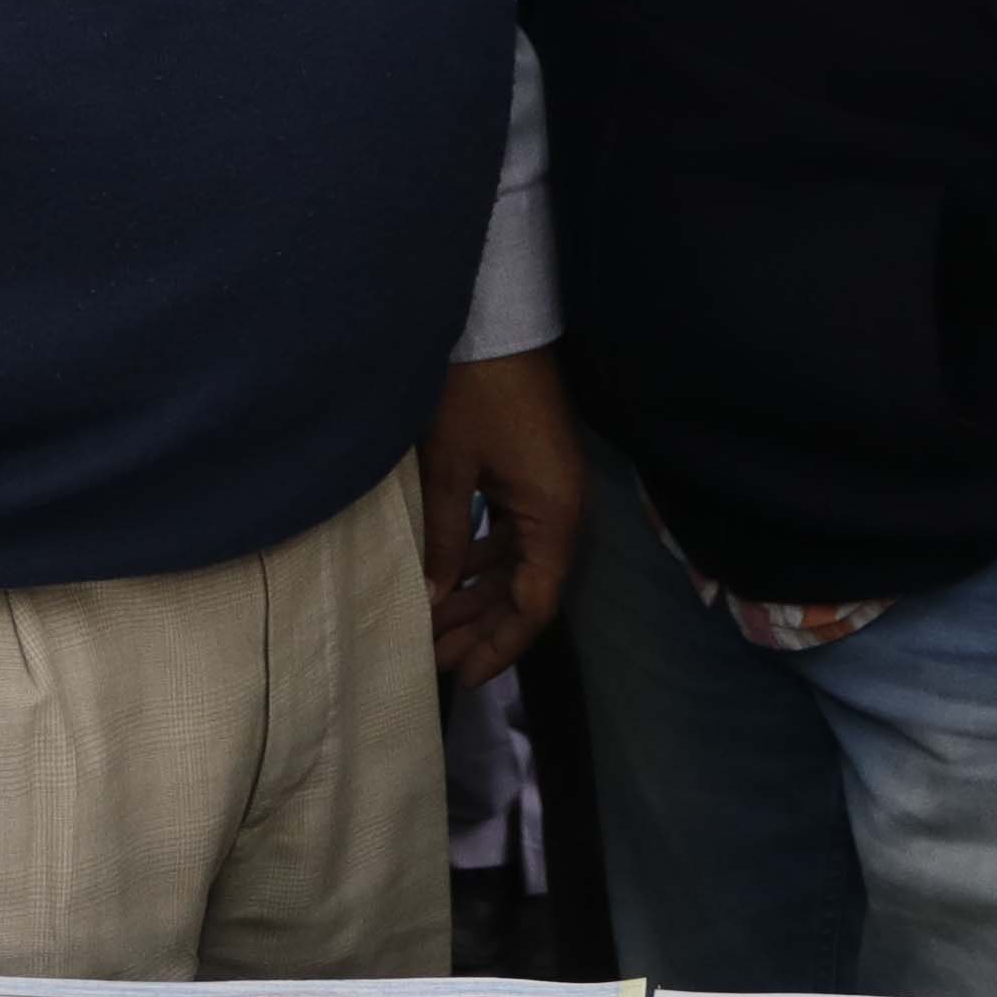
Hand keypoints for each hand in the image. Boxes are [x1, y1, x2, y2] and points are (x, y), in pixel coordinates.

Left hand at [423, 345, 591, 685]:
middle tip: (434, 659)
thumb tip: (434, 600)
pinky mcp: (531, 475)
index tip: (463, 676)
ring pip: (518, 563)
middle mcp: (562, 511)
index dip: (501, 645)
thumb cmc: (473, 392)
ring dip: (479, 595)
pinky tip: (448, 577)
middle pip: (528, 589)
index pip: (536, 603)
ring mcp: (548, 492)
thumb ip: (446, 538)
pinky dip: (482, 559)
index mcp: (554, 516)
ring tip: (434, 627)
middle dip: (483, 627)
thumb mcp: (449, 469)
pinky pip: (512, 533)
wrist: (494, 320)